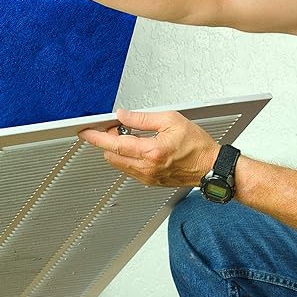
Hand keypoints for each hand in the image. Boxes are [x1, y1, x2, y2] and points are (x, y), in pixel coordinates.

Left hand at [79, 109, 219, 186]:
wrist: (211, 167)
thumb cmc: (197, 145)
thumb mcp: (171, 120)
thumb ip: (142, 118)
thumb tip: (123, 115)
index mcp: (150, 151)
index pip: (114, 144)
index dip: (96, 137)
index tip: (85, 131)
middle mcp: (146, 168)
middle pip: (111, 155)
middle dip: (109, 140)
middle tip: (117, 126)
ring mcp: (147, 177)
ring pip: (119, 163)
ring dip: (117, 149)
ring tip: (130, 135)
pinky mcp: (150, 181)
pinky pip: (129, 169)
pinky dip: (127, 157)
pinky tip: (138, 147)